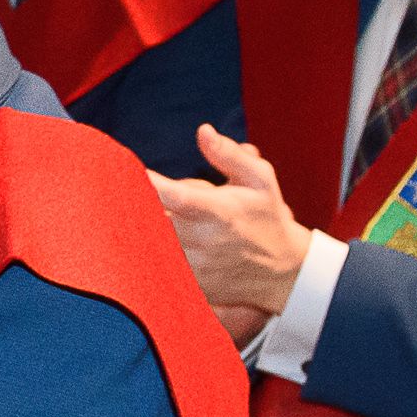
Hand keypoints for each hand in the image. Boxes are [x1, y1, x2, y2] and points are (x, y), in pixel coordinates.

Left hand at [151, 127, 312, 322]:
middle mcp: (206, 242)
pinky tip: (163, 239)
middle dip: (142, 204)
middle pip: (155, 221)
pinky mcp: (193, 285)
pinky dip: (154, 250)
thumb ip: (229, 155)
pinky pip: (161, 265)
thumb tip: (203, 131)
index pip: (176, 197)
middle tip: (138, 192)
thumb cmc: (266, 216)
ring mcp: (198, 268)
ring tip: (161, 217)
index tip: (134, 171)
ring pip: (154, 244)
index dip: (151, 184)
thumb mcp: (260, 179)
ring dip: (148, 227)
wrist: (282, 269)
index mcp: (221, 212)